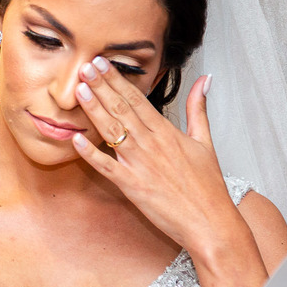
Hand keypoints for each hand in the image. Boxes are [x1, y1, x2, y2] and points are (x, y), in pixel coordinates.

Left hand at [71, 60, 236, 252]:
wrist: (211, 222)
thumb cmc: (208, 186)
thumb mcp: (205, 142)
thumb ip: (199, 108)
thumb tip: (204, 80)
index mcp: (167, 132)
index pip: (138, 99)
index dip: (118, 80)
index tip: (103, 63)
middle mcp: (152, 144)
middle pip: (122, 109)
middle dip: (102, 86)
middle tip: (85, 67)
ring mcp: (140, 165)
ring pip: (113, 131)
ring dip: (95, 109)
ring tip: (79, 89)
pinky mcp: (133, 186)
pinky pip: (107, 167)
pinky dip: (91, 154)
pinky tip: (76, 140)